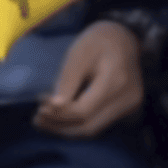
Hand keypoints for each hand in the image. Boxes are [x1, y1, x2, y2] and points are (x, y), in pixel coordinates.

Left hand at [33, 21, 142, 138]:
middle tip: (36, 119)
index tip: (39, 104)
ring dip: (65, 129)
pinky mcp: (126, 109)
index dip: (57, 114)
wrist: (123, 38)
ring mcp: (130, 105)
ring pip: (92, 129)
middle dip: (58, 126)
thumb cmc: (97, 43)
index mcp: (116, 81)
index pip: (82, 111)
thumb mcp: (78, 55)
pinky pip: (97, 124)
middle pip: (87, 126)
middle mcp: (128, 97)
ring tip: (43, 121)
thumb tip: (53, 107)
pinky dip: (76, 124)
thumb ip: (67, 81)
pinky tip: (58, 119)